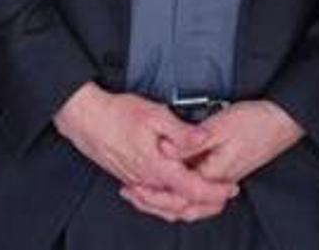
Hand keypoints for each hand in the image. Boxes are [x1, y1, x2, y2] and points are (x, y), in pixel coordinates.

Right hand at [53, 82, 237, 222]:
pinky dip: (168, 200)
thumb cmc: (118, 114)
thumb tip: (205, 137)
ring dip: (188, 203)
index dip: (215, 191)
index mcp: (157, 167)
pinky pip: (152, 198)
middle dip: (206, 202)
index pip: (192, 189)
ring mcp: (136, 182)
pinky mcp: (129, 178)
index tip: (231, 188)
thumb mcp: (156, 115)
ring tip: (207, 196)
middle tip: (225, 195)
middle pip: (180, 204)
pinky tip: (174, 193)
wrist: (86, 119)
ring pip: (165, 204)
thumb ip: (182, 131)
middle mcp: (146, 180)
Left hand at [122, 99, 304, 223]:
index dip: (152, 191)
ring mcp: (224, 178)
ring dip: (168, 200)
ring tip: (147, 192)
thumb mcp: (221, 125)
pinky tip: (176, 181)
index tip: (132, 184)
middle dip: (156, 203)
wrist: (285, 120)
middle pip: (183, 207)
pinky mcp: (229, 170)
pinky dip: (183, 192)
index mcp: (214, 173)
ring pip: (192, 203)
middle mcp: (218, 181)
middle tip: (133, 193)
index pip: (177, 193)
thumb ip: (192, 140)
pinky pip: (200, 192)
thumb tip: (166, 150)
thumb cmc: (257, 121)